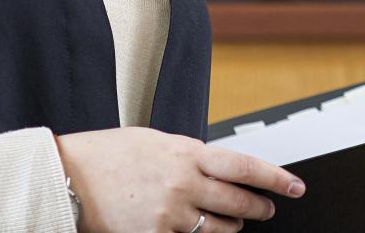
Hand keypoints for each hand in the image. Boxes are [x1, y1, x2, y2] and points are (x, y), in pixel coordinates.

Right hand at [56, 127, 305, 231]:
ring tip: (234, 222)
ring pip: (219, 230)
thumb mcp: (154, 141)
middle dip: (260, 208)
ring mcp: (170, 215)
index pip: (244, 166)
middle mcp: (183, 185)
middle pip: (238, 203)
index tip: (295, 185)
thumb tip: (215, 166)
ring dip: (232, 227)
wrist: (69, 179)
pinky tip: (193, 230)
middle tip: (268, 208)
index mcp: (186, 154)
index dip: (275, 178)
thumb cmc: (108, 155)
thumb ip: (188, 154)